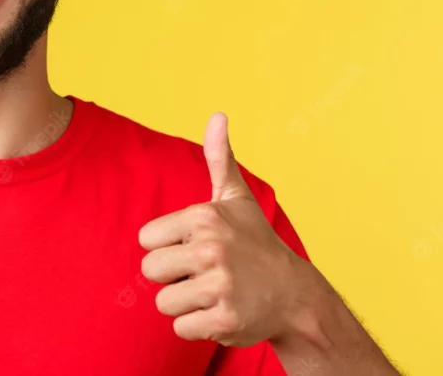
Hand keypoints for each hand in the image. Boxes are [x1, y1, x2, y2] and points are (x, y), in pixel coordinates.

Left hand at [138, 112, 302, 346]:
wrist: (295, 295)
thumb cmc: (256, 243)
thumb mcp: (236, 198)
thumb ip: (219, 158)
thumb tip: (218, 115)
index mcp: (204, 217)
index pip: (146, 240)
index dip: (166, 247)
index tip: (195, 247)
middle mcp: (211, 248)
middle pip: (150, 271)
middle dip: (172, 277)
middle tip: (204, 273)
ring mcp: (219, 285)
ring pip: (163, 302)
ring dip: (185, 304)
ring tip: (213, 292)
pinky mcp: (224, 319)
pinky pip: (180, 327)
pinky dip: (198, 326)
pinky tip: (222, 312)